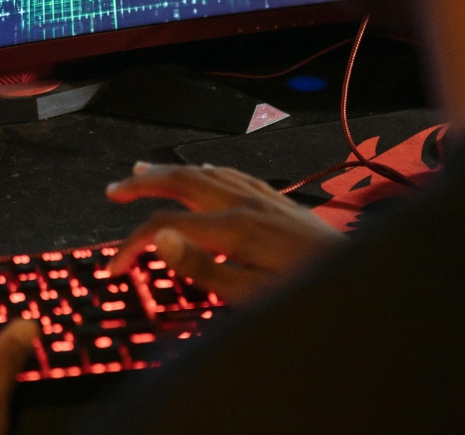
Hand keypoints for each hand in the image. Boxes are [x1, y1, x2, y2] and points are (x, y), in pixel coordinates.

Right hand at [106, 162, 346, 306]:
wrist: (350, 273)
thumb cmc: (301, 289)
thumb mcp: (250, 294)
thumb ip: (203, 267)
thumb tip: (162, 239)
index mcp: (233, 227)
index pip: (166, 226)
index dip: (133, 244)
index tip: (115, 266)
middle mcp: (244, 202)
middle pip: (182, 182)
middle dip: (144, 183)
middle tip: (115, 188)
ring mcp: (260, 196)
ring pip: (204, 173)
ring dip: (170, 171)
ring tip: (144, 170)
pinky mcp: (273, 198)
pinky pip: (230, 173)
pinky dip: (203, 170)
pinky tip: (199, 171)